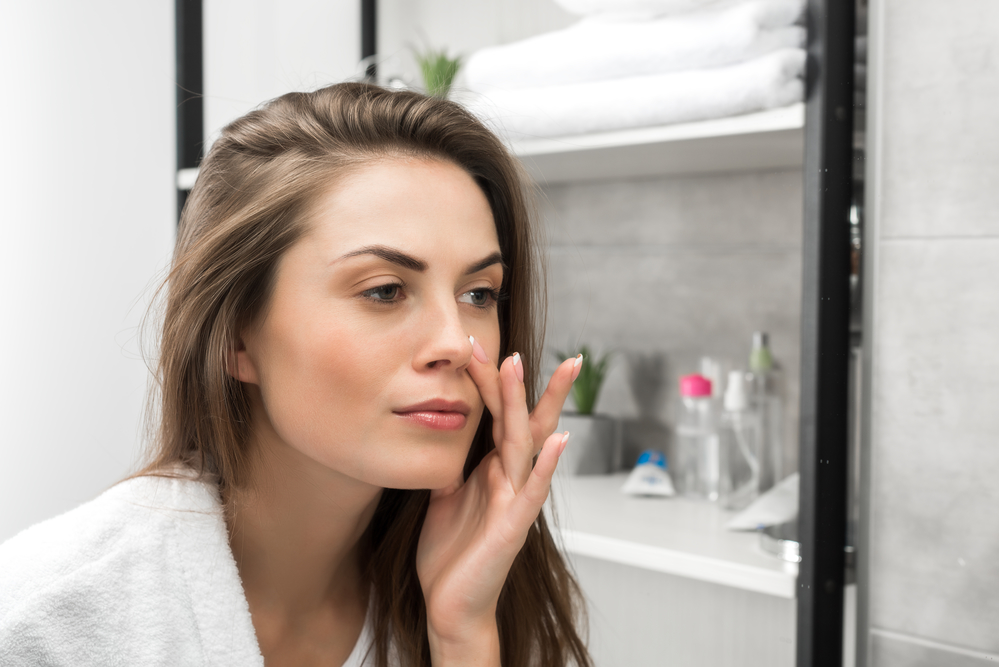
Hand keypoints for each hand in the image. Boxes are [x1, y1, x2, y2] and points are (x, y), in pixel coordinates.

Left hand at [415, 340, 580, 664]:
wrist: (452, 603)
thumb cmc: (450, 551)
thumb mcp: (442, 495)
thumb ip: (448, 462)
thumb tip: (437, 428)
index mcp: (490, 467)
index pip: (494, 415)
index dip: (488, 382)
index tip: (480, 346)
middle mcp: (507, 476)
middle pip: (515, 419)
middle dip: (517, 383)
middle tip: (517, 346)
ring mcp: (514, 498)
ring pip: (523, 443)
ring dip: (528, 405)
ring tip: (530, 370)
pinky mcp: (515, 525)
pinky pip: (533, 490)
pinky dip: (548, 464)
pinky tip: (561, 440)